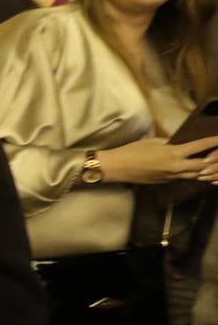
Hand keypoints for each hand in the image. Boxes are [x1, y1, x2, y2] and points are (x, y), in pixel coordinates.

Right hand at [96, 135, 217, 185]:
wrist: (117, 168)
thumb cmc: (131, 151)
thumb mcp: (152, 142)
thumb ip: (168, 143)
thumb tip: (178, 144)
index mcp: (173, 153)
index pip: (199, 147)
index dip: (212, 142)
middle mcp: (176, 167)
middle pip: (204, 166)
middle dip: (214, 161)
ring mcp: (172, 177)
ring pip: (196, 176)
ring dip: (207, 171)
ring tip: (214, 168)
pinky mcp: (166, 182)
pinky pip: (185, 179)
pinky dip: (194, 176)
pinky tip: (198, 173)